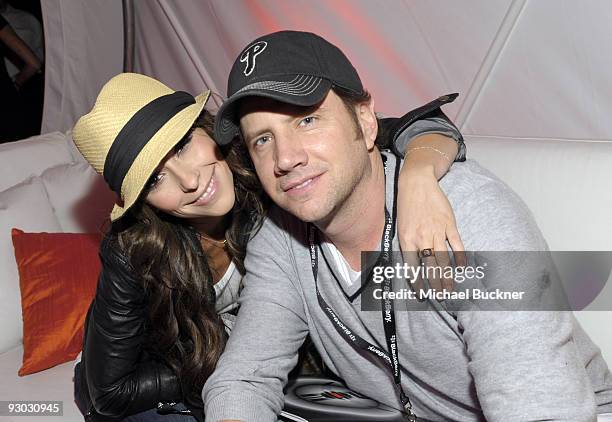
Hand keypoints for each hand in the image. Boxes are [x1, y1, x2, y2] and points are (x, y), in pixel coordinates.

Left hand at [396, 165, 465, 296]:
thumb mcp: (401, 225)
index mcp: (407, 239)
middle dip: (435, 284)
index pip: (412, 266)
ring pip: (443, 258)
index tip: (421, 295)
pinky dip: (459, 256)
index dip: (417, 282)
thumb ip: (407, 244)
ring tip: (450, 289)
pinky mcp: (449, 223)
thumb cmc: (407, 205)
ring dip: (447, 276)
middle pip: (430, 266)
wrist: (417, 183)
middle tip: (440, 297)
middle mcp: (422, 237)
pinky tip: (462, 267)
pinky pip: (456, 243)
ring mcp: (437, 230)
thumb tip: (412, 263)